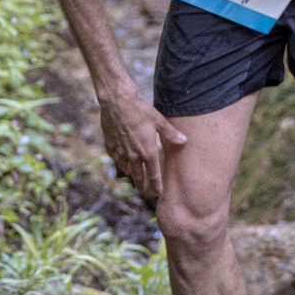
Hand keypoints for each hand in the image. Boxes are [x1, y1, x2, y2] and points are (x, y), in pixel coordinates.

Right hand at [98, 85, 186, 204]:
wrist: (117, 102)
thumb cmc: (140, 109)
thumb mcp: (159, 120)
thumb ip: (171, 134)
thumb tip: (184, 141)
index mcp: (147, 151)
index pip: (153, 175)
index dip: (156, 185)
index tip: (158, 193)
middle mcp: (133, 155)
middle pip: (138, 176)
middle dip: (142, 185)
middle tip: (144, 192)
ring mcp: (120, 151)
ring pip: (125, 168)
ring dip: (131, 173)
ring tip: (134, 176)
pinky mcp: (110, 145)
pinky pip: (115, 158)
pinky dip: (119, 160)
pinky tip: (120, 159)